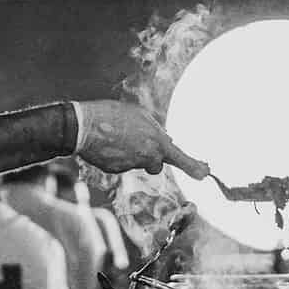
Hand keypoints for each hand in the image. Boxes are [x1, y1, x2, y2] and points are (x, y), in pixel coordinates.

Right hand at [74, 101, 209, 178]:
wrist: (83, 126)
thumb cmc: (112, 115)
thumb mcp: (139, 115)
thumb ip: (156, 130)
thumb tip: (167, 142)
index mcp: (156, 142)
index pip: (181, 159)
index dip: (195, 167)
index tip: (206, 173)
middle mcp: (146, 157)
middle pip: (156, 164)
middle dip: (151, 156)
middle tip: (137, 140)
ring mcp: (131, 166)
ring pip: (137, 162)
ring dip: (132, 152)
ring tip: (117, 135)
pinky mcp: (116, 170)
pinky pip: (122, 164)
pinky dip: (117, 156)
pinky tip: (107, 142)